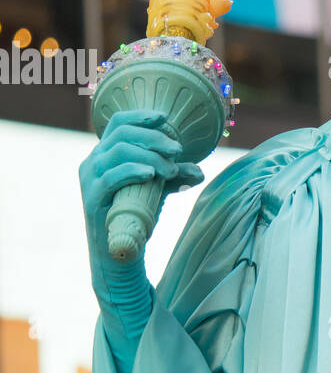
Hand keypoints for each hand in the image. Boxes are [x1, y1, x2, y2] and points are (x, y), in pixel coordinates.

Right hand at [80, 110, 202, 358]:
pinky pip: (111, 176)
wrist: (119, 256)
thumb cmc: (135, 218)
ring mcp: (89, 180)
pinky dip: (133, 170)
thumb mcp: (156, 191)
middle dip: (154, 138)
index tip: (165, 119)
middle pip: (121, 134)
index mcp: (104, 155)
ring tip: (170, 169)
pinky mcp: (92, 199)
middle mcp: (92, 162)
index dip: (140, 116)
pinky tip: (152, 175)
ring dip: (149, 156)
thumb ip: (173, 177)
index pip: (117, 123)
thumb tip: (199, 170)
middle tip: (178, 150)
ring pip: (117, 152)